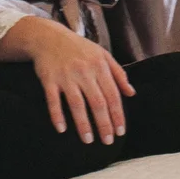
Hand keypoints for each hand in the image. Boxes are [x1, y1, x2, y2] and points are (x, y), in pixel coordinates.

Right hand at [24, 22, 133, 144]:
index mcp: (100, 66)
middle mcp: (84, 71)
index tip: (120, 132)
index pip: (113, 95)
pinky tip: (62, 129)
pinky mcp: (49, 79)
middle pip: (97, 102)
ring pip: (77, 104)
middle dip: (104, 124)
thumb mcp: (102, 55)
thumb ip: (118, 73)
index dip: (117, 115)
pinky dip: (57, 115)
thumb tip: (131, 93)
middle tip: (107, 141)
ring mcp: (66, 76)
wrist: (48, 36)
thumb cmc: (78, 48)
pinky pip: (53, 100)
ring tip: (88, 140)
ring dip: (83, 124)